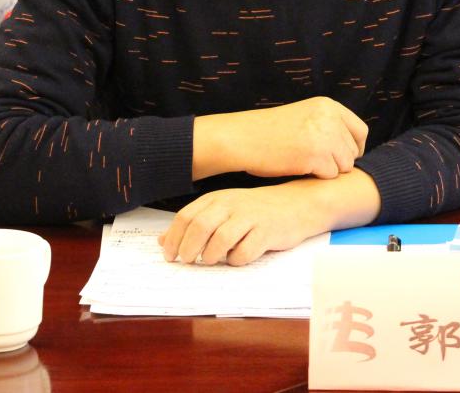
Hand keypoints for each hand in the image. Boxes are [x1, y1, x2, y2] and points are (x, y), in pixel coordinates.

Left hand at [158, 185, 321, 265]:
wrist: (296, 203)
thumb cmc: (255, 210)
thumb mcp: (223, 210)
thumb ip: (195, 221)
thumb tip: (163, 240)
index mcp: (217, 199)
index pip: (186, 217)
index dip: (173, 238)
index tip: (169, 255)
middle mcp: (231, 205)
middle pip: (200, 227)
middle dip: (188, 249)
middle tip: (186, 261)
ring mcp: (250, 218)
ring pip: (220, 240)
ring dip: (210, 255)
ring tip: (210, 260)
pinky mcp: (266, 233)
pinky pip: (245, 252)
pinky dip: (236, 260)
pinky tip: (237, 258)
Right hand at [193, 96, 367, 179]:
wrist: (243, 138)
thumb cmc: (269, 132)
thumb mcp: (305, 116)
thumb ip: (329, 125)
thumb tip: (356, 149)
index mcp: (328, 105)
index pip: (360, 130)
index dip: (354, 147)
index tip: (344, 157)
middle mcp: (330, 117)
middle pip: (353, 151)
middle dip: (339, 161)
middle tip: (315, 163)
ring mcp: (324, 136)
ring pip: (344, 166)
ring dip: (328, 170)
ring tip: (304, 163)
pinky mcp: (315, 155)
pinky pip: (330, 176)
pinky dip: (316, 177)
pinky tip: (299, 169)